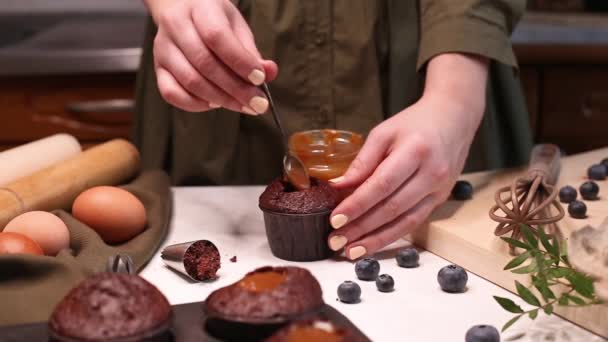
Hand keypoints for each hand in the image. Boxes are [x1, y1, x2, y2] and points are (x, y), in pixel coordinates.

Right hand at [148, 0, 277, 112]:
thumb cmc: (214, 20)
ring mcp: (163, 48)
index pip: (217, 37)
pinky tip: (214, 103)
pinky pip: (172, 93)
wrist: (181, 10)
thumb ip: (251, 52)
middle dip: (235, 89)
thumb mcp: (237, 27)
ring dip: (220, 99)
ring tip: (242, 105)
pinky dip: (196, 104)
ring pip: (190, 81)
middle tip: (257, 104)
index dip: (240, 62)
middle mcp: (176, 26)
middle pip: (205, 63)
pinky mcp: (158, 68)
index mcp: (200, 9)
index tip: (260, 79)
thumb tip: (268, 73)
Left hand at [327, 53, 487, 259]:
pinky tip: (371, 244)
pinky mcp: (440, 200)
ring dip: (375, 240)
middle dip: (361, 228)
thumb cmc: (415, 124)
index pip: (382, 184)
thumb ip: (362, 162)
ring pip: (404, 222)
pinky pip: (414, 222)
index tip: (335, 219)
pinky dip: (391, 236)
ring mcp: (439, 190)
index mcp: (416, 151)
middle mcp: (431, 174)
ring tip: (350, 251)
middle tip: (335, 241)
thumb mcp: (384, 133)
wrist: (454, 119)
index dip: (357, 204)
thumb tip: (337, 187)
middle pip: (392, 208)